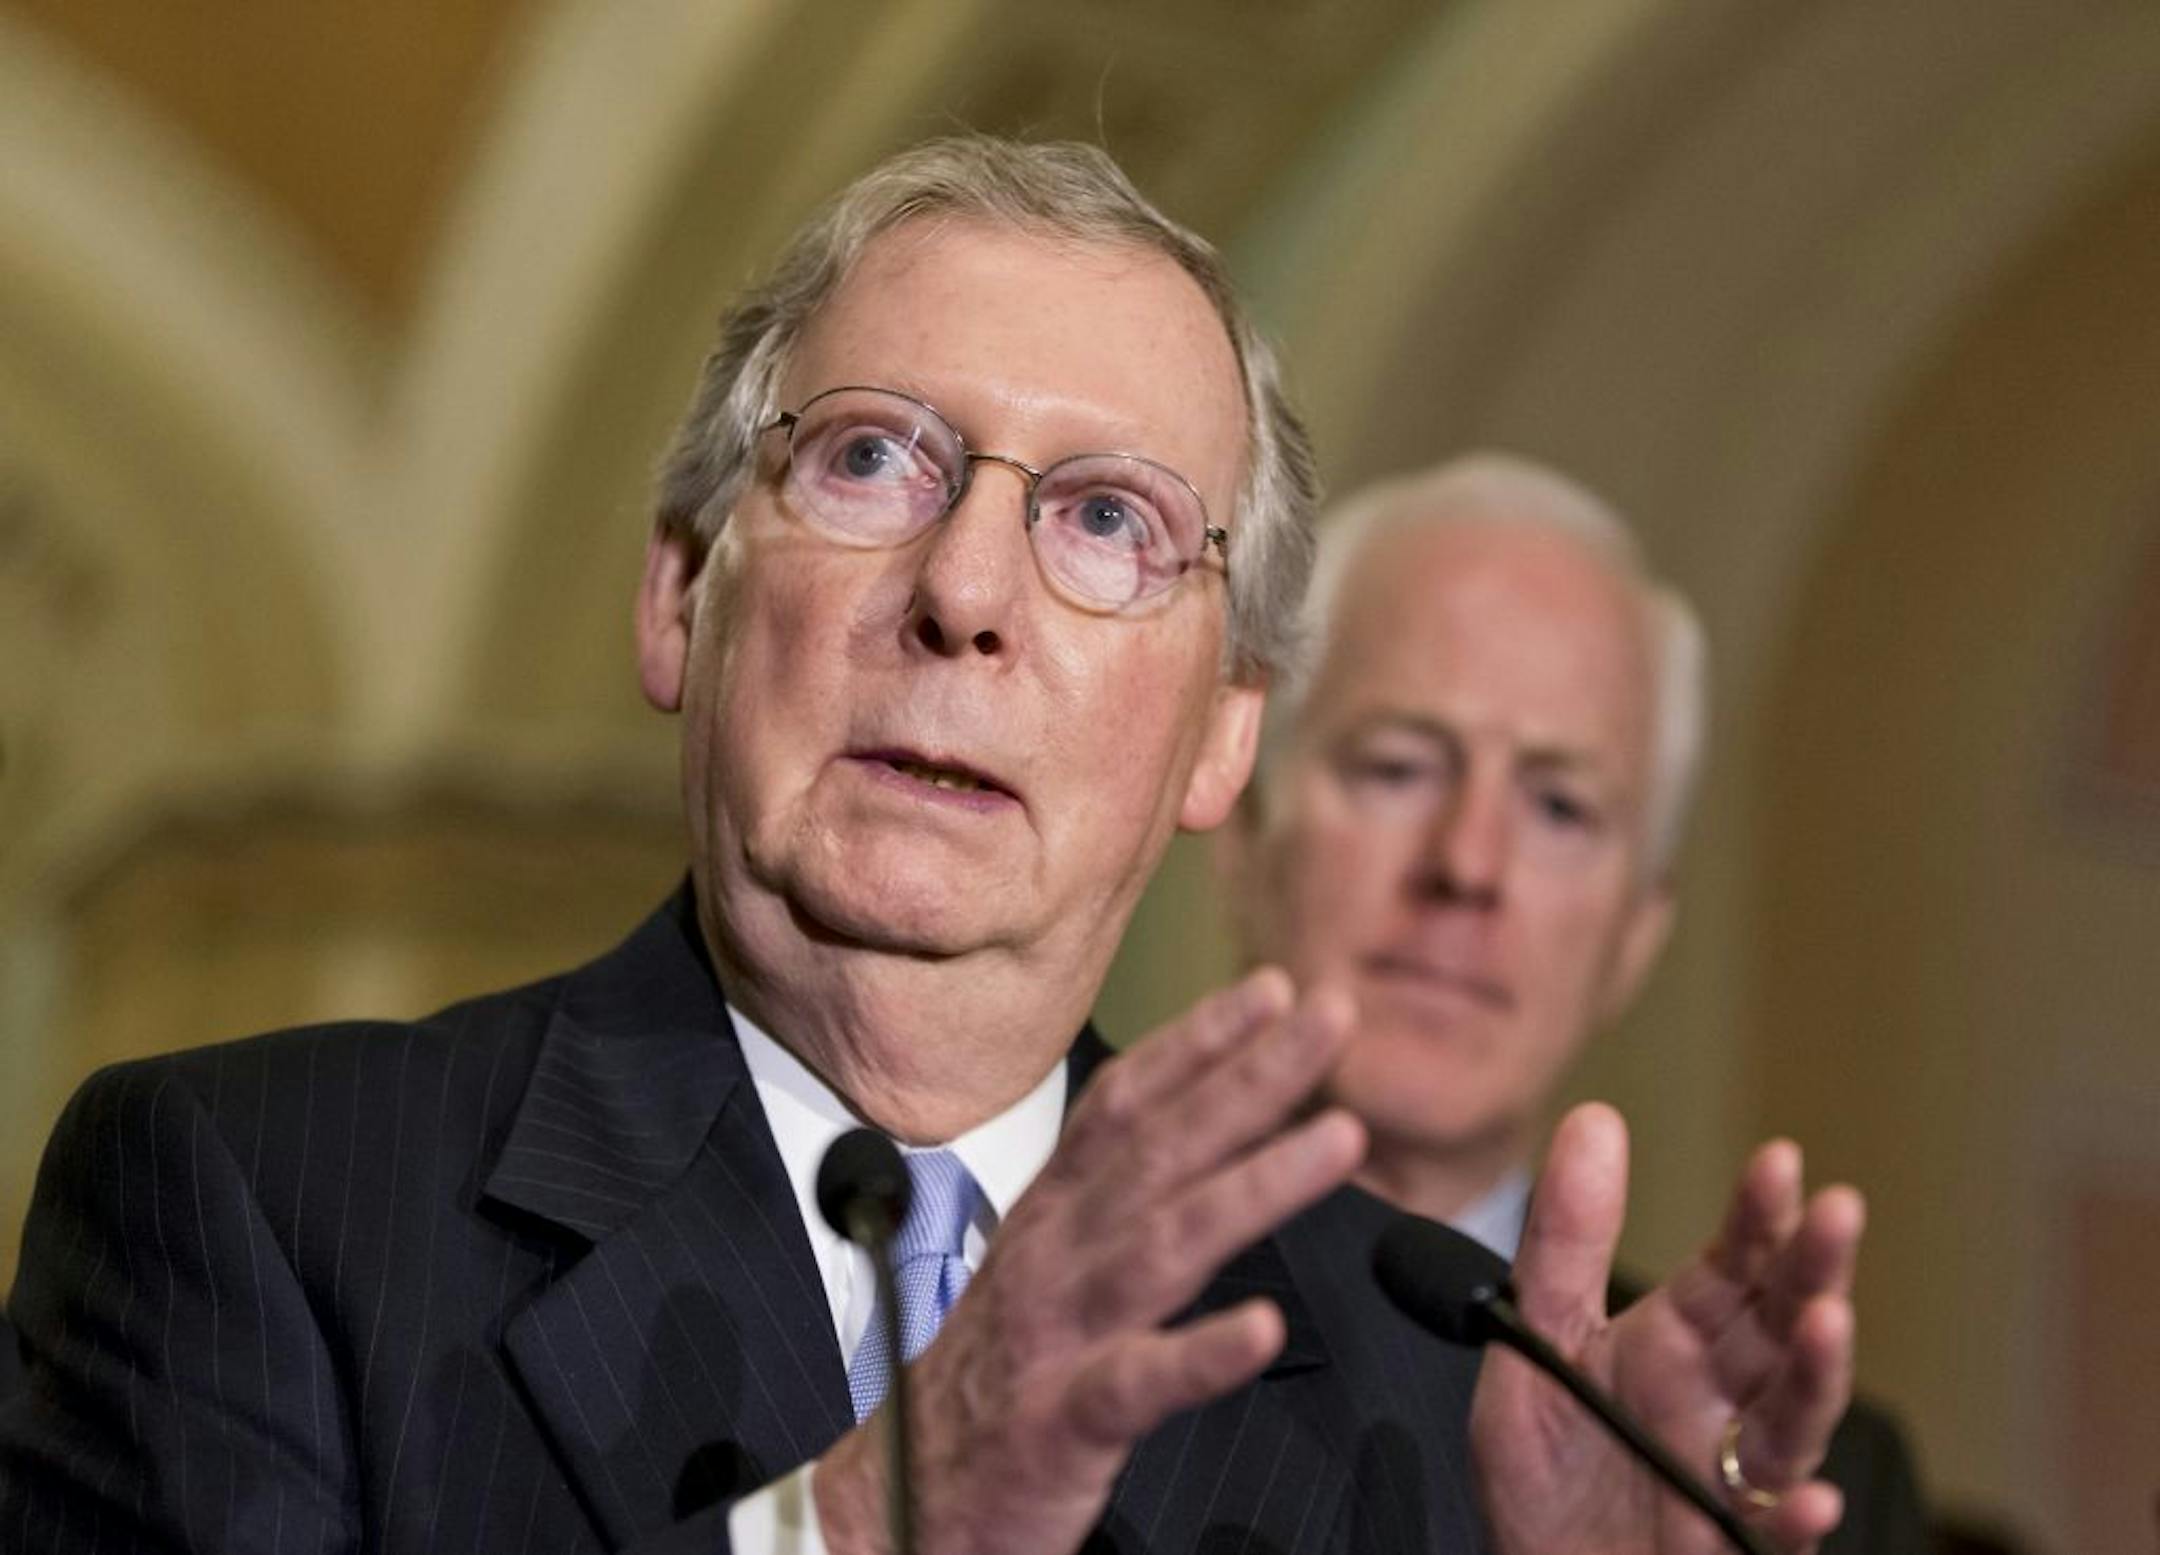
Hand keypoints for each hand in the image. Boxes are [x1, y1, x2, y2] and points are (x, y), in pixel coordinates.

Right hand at [812, 970, 1367, 1554]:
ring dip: (1256, 1184)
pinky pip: (1135, 1383)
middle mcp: (1056, 1254)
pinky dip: (1199, 1352)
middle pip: (1161, 1147)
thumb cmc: (989, 1386)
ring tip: (1341, 1138)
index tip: (1275, 988)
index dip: (1200, 1040)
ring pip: (1164, 1243)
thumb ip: (1113, 1210)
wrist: (890, 1507)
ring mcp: (1057, 1334)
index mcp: (1055, 1217)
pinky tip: (1263, 1328)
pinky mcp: (1059, 1424)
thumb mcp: (1044, 1272)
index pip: (1128, 1104)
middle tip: (1332, 1012)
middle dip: (1251, 1075)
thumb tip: (1199, 1146)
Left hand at [1473, 1103, 1863, 1554]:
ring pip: (1794, 1416)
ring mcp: (1734, 1475)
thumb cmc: (1542, 1474)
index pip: (1733, 1265)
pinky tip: (1808, 1494)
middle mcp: (1720, 1400)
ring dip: (1818, 1370)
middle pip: (1780, 1324)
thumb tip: (1594, 1120)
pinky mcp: (1732, 1545)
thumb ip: (1562, 1241)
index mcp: (1677, 1342)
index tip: (1778, 1160)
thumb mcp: (1533, 1341)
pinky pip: (1775, 1530)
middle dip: (1812, 1267)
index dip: (1757, 1215)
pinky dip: (1796, 1513)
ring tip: (1827, 1320)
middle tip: (1836, 1209)